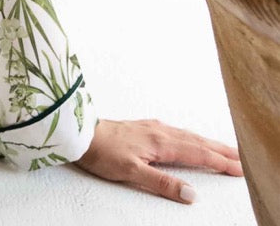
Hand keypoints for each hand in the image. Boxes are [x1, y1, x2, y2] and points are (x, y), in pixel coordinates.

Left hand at [73, 117, 243, 202]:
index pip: (197, 154)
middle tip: (240, 158)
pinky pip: (176, 131)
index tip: (238, 168)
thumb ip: (162, 183)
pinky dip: (190, 136)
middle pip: (197, 142)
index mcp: (161, 143)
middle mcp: (159, 131)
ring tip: (222, 149)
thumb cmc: (103, 152)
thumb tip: (190, 193)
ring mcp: (152, 127)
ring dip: (207, 142)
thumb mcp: (132, 173)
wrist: (81, 133)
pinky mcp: (144, 127)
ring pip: (187, 135)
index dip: (219, 162)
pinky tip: (188, 137)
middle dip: (220, 150)